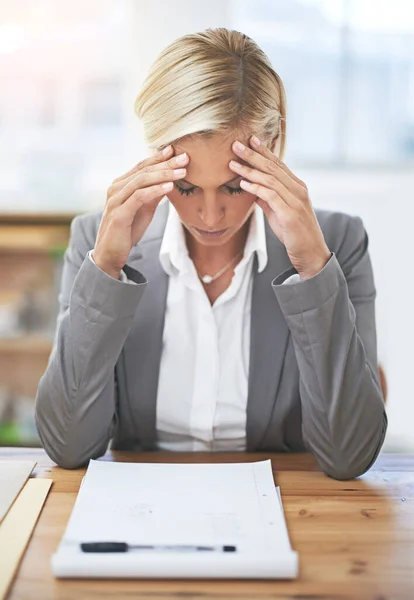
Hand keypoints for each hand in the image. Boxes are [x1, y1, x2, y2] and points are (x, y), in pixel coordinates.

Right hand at [92, 146, 188, 278]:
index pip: (141, 166)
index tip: (175, 150)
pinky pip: (138, 197)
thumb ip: (153, 195)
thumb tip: (169, 181)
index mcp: (120, 185)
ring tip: (181, 172)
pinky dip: (155, 190)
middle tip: (185, 158)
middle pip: (143, 170)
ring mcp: (115, 200)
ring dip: (163, 175)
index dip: (158, 157)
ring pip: (141, 181)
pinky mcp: (119, 214)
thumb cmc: (127, 231)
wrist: (110, 254)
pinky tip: (169, 187)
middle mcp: (116, 189)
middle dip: (165, 163)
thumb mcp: (144, 210)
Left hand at [229, 136, 330, 279]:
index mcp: (296, 187)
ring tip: (232, 163)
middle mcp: (298, 190)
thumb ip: (267, 199)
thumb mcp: (278, 213)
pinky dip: (256, 188)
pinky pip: (271, 196)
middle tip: (236, 144)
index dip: (264, 151)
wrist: (310, 253)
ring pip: (270, 179)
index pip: (278, 164)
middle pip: (272, 167)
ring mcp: (295, 201)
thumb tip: (252, 188)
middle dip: (253, 154)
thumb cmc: (294, 233)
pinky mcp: (290, 213)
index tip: (250, 139)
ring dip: (249, 170)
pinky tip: (243, 183)